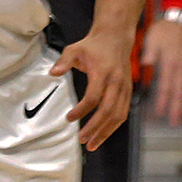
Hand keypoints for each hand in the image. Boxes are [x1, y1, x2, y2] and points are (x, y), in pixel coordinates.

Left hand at [50, 27, 133, 150]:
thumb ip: (63, 61)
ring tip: (92, 144)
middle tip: (82, 139)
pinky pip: (123, 113)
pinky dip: (113, 126)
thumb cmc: (93, 45)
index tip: (69, 118)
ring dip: (105, 132)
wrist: (115, 38)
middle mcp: (117, 82)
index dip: (82, 110)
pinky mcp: (128, 92)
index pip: (93, 97)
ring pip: (118, 115)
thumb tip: (53, 73)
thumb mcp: (74, 48)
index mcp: (103, 72)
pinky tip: (103, 134)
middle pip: (108, 111)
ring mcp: (124, 88)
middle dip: (95, 128)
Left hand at [143, 18, 181, 126]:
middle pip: (180, 92)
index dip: (163, 101)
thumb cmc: (163, 31)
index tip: (159, 113)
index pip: (167, 86)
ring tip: (181, 118)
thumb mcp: (152, 38)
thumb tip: (145, 63)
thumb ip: (150, 52)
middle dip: (177, 109)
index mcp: (171, 61)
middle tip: (174, 123)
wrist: (179, 22)